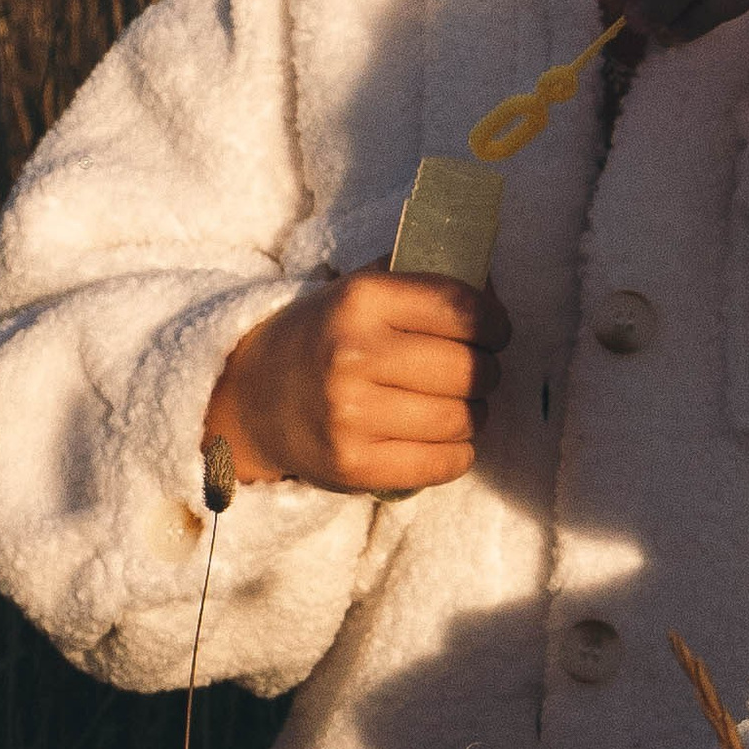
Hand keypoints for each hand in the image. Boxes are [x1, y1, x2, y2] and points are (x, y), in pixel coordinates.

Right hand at [202, 266, 510, 492]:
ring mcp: (351, 416)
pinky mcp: (354, 466)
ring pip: (464, 418)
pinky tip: (440, 438)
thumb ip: (426, 281)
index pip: (464, 308)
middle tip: (471, 371)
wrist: (252, 399)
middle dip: (485, 370)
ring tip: (452, 404)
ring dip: (473, 413)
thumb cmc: (325, 338)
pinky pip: (446, 462)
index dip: (495, 322)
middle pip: (471, 368)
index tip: (495, 331)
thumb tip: (496, 292)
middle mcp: (353, 356)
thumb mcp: (362, 291)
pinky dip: (457, 452)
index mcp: (360, 301)